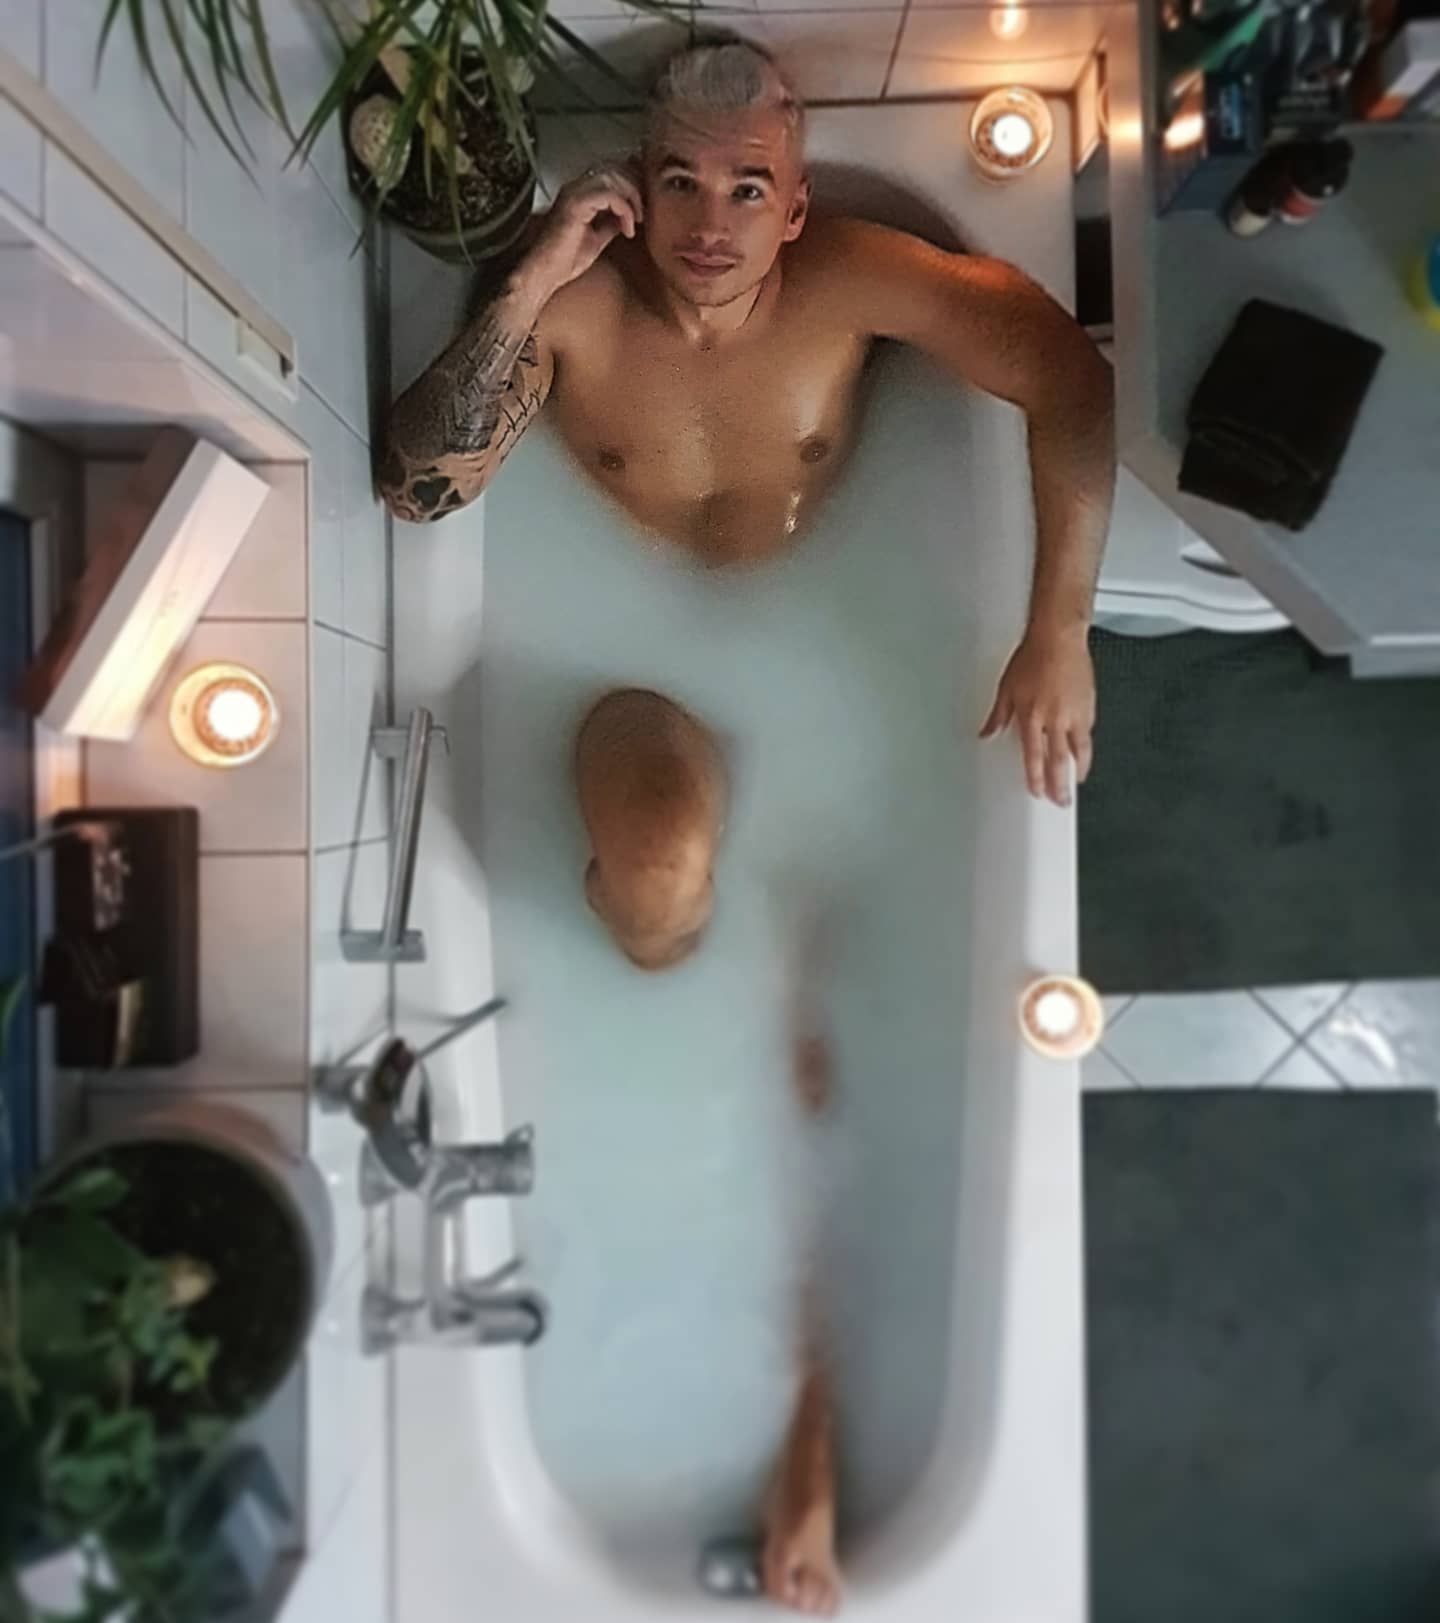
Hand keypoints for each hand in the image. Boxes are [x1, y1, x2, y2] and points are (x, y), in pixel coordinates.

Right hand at [526, 160, 643, 293]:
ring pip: (613, 176)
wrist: (543, 273)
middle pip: (614, 168)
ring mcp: (574, 193)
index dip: (632, 183)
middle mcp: (576, 186)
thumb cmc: (563, 260)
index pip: (611, 171)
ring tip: (636, 220)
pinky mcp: (575, 204)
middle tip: (643, 212)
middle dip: (635, 186)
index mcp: (579, 192)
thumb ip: (611, 222)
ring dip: (631, 196)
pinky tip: (627, 229)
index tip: (642, 206)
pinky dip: (624, 209)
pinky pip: (608, 194)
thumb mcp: (597, 238)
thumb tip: (627, 216)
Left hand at [980, 628, 1094, 806]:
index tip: (1038, 791)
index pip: (1034, 756)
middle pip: (1058, 760)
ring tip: (1076, 782)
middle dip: (1059, 784)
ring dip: (1078, 769)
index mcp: (1032, 715)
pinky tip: (1084, 752)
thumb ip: (997, 715)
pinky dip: (1086, 745)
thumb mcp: (1006, 687)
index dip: (1036, 778)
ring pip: (1080, 749)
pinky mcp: (1090, 704)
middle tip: (1061, 800)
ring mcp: (1076, 712)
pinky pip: (1088, 731)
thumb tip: (986, 733)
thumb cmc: (1033, 657)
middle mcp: (1055, 717)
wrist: (1058, 636)